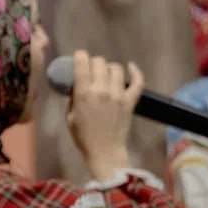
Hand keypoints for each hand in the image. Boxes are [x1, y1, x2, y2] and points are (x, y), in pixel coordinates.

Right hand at [66, 51, 142, 181]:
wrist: (104, 152)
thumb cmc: (83, 137)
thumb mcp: (70, 117)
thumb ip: (73, 98)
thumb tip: (77, 85)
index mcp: (84, 93)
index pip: (82, 62)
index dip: (80, 56)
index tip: (79, 59)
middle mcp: (101, 90)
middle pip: (99, 61)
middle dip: (93, 63)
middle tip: (91, 71)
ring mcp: (118, 94)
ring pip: (115, 68)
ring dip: (109, 68)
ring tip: (106, 75)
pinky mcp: (130, 101)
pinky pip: (137, 81)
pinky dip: (136, 72)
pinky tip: (131, 67)